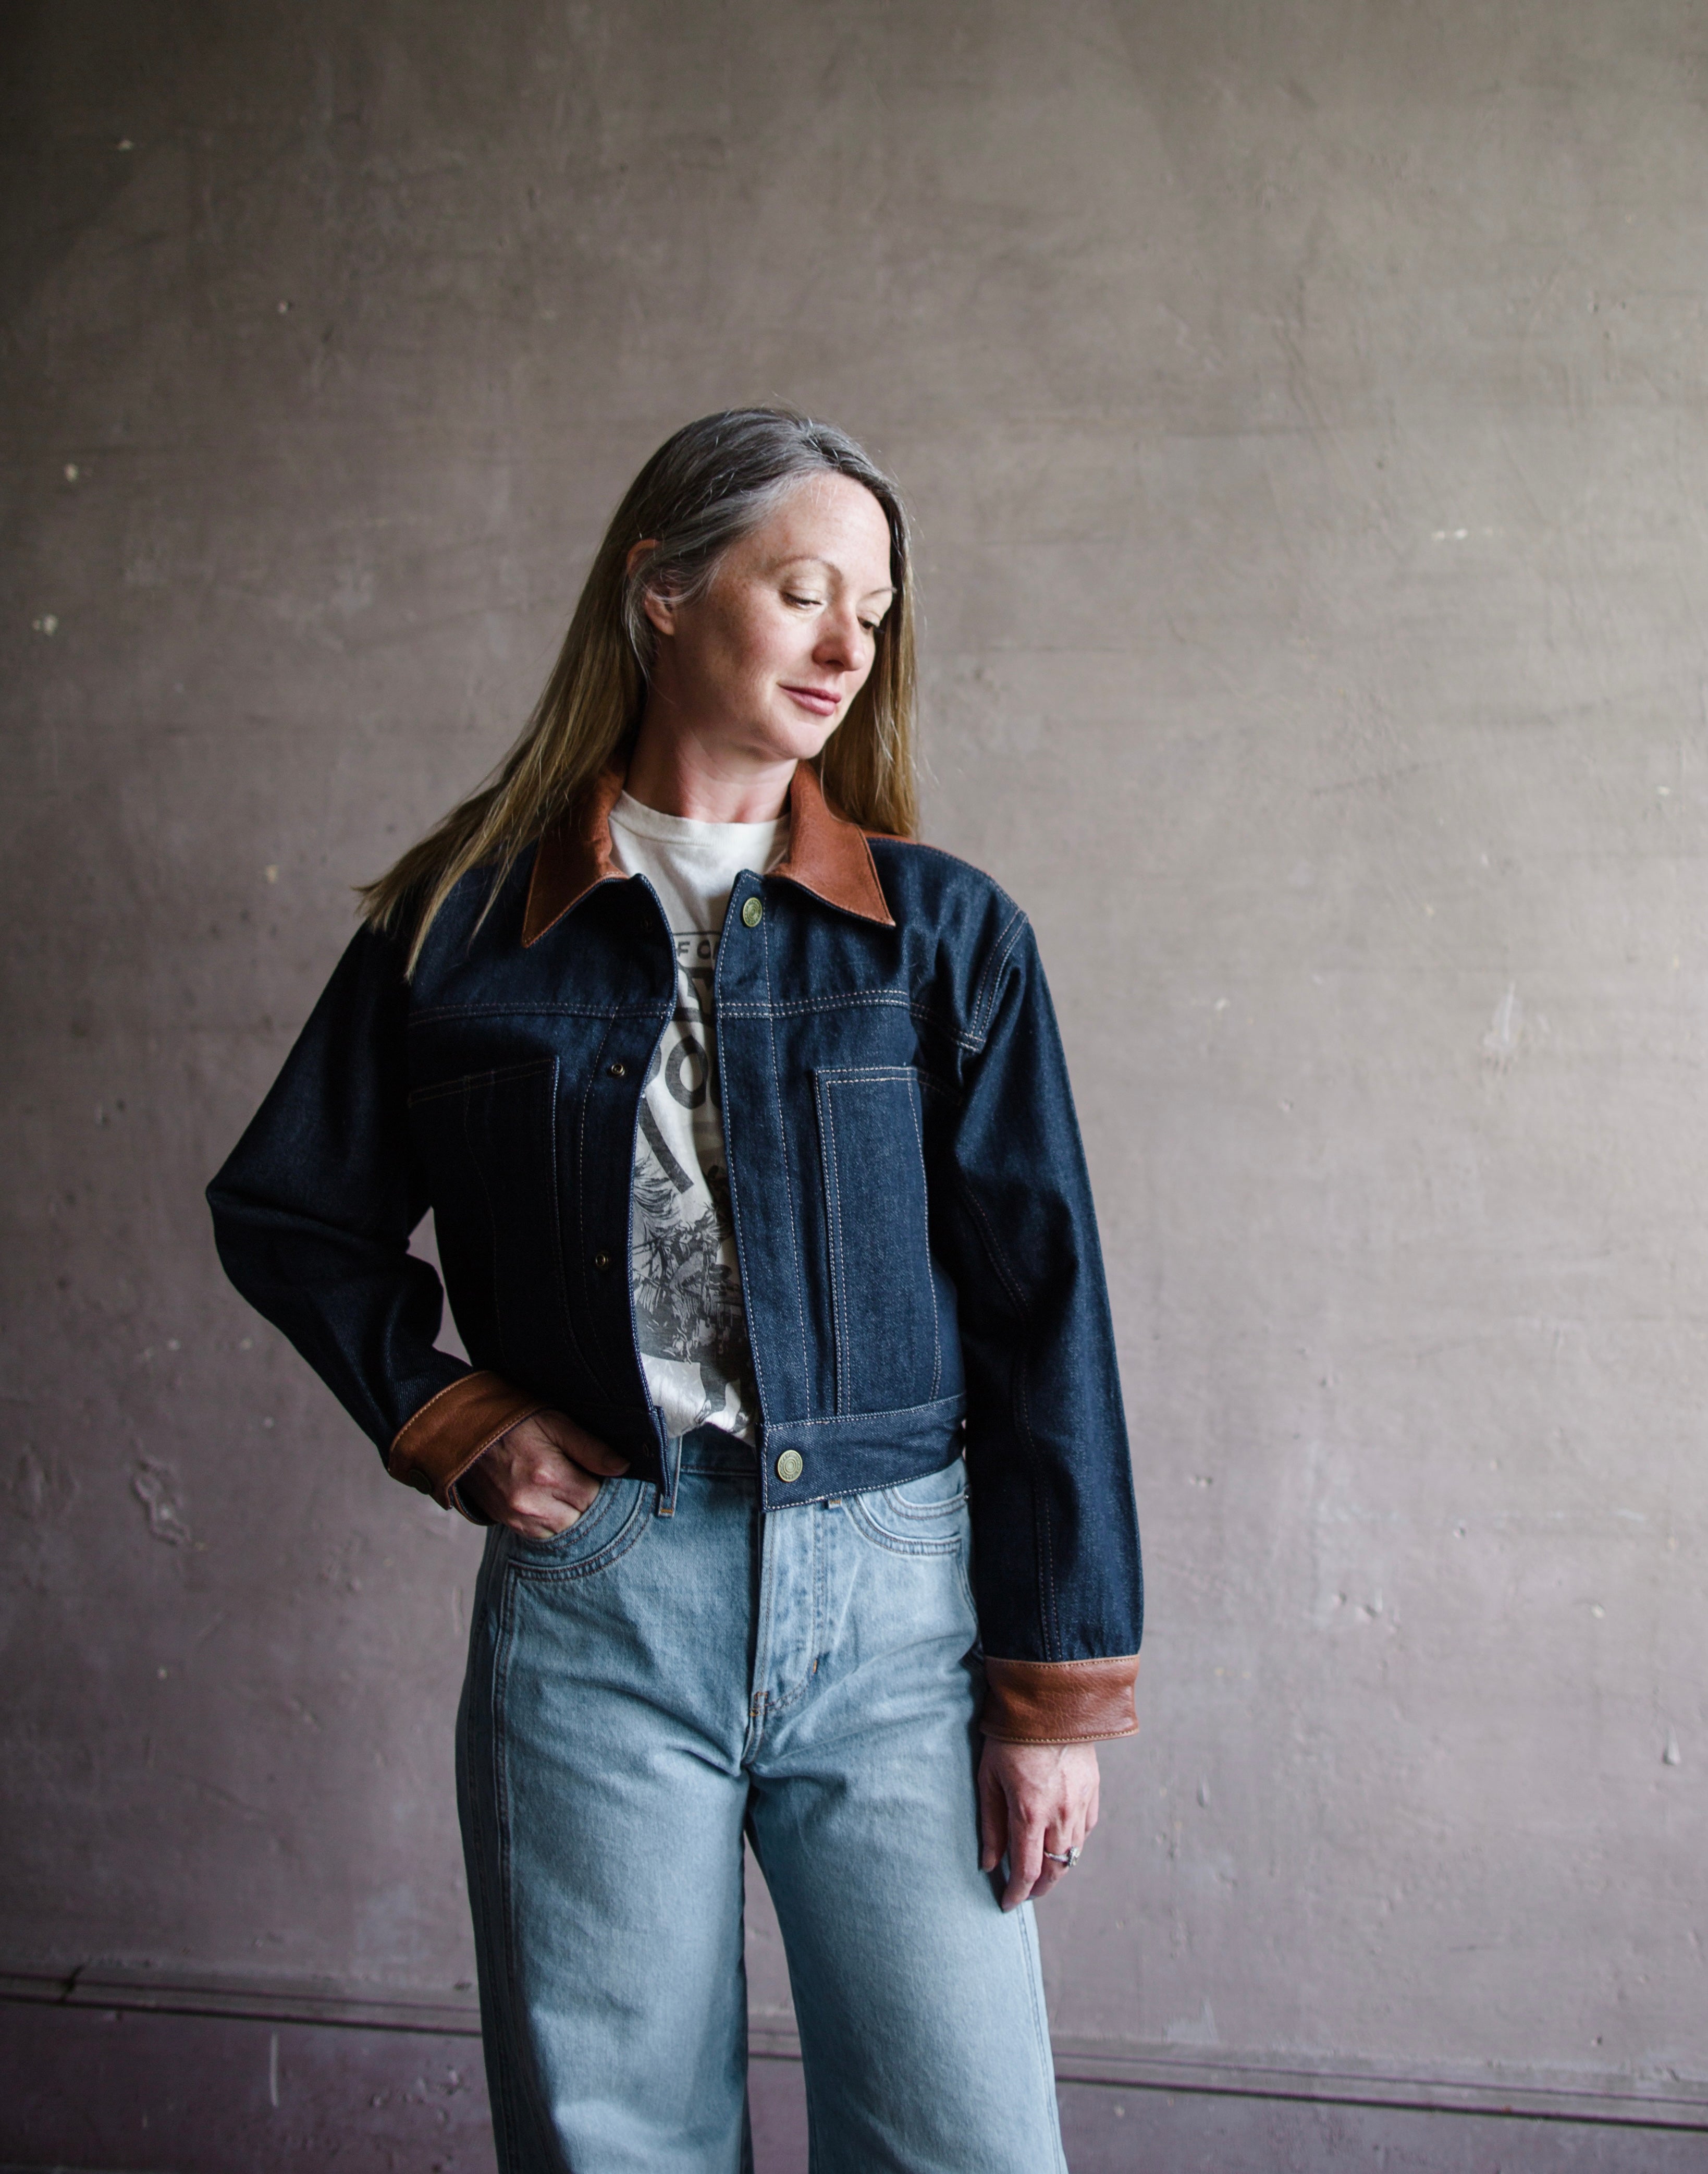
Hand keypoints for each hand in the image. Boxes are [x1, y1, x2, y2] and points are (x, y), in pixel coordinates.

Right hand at [456, 1410, 628, 1538]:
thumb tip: (623, 1467)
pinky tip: (546, 1498)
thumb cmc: (513, 1423)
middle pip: (580, 1516)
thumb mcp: (556, 1423)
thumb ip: (591, 1448)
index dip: (598, 1482)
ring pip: (563, 1529)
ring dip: (568, 1512)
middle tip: (575, 1476)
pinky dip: (550, 1520)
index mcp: (548, 1474)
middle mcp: (532, 1503)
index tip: (591, 1469)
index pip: (594, 1496)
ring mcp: (517, 1517)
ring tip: (559, 1486)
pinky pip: (541, 1533)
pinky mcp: (507, 1523)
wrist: (464, 1432)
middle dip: (584, 1499)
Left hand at [977, 1739, 1099, 1909]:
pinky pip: (1087, 1829)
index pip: (1027, 1869)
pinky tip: (1060, 1841)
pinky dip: (1074, 1843)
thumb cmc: (1009, 1736)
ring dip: (1057, 1868)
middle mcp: (1060, 1813)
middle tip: (1025, 1892)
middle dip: (1039, 1887)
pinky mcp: (1094, 1790)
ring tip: (1041, 1871)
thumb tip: (990, 1864)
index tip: (1007, 1903)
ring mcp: (1081, 1802)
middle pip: (1055, 1869)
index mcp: (1030, 1812)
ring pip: (1074, 1853)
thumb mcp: (989, 1777)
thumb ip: (991, 1825)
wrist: (1049, 1700)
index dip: (1017, 1893)